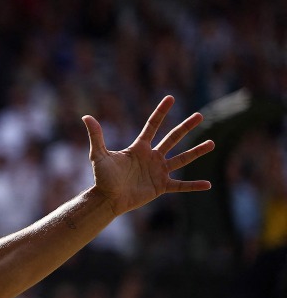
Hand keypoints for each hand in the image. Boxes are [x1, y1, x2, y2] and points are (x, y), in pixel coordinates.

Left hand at [83, 95, 214, 215]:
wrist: (107, 199)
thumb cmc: (102, 178)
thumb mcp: (99, 155)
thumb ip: (96, 136)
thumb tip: (86, 116)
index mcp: (139, 148)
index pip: (152, 126)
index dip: (161, 112)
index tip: (170, 98)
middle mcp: (152, 157)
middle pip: (172, 138)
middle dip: (186, 127)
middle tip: (200, 115)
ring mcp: (158, 171)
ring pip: (182, 159)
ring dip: (197, 152)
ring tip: (212, 143)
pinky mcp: (161, 186)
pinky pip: (181, 185)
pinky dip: (193, 186)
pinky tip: (208, 185)